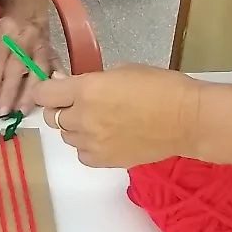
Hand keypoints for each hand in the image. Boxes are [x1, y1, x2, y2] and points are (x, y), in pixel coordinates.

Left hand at [0, 13, 54, 115]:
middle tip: (5, 111)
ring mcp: (42, 46)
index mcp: (4, 36)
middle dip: (11, 90)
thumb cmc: (6, 32)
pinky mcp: (55, 53)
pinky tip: (53, 98)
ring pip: (39, 69)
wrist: (30, 12)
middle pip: (17, 66)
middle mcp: (24, 40)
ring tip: (24, 110)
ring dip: (32, 90)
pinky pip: (57, 68)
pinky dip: (56, 82)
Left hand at [31, 65, 201, 167]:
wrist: (187, 119)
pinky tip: (105, 138)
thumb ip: (89, 80)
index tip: (55, 89)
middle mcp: (82, 118)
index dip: (46, 90)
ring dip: (76, 128)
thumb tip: (63, 83)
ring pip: (67, 137)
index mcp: (86, 90)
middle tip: (82, 103)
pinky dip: (88, 146)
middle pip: (53, 117)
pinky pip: (82, 154)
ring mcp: (92, 142)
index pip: (44, 93)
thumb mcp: (122, 70)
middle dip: (62, 109)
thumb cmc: (160, 86)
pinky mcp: (103, 161)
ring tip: (100, 121)